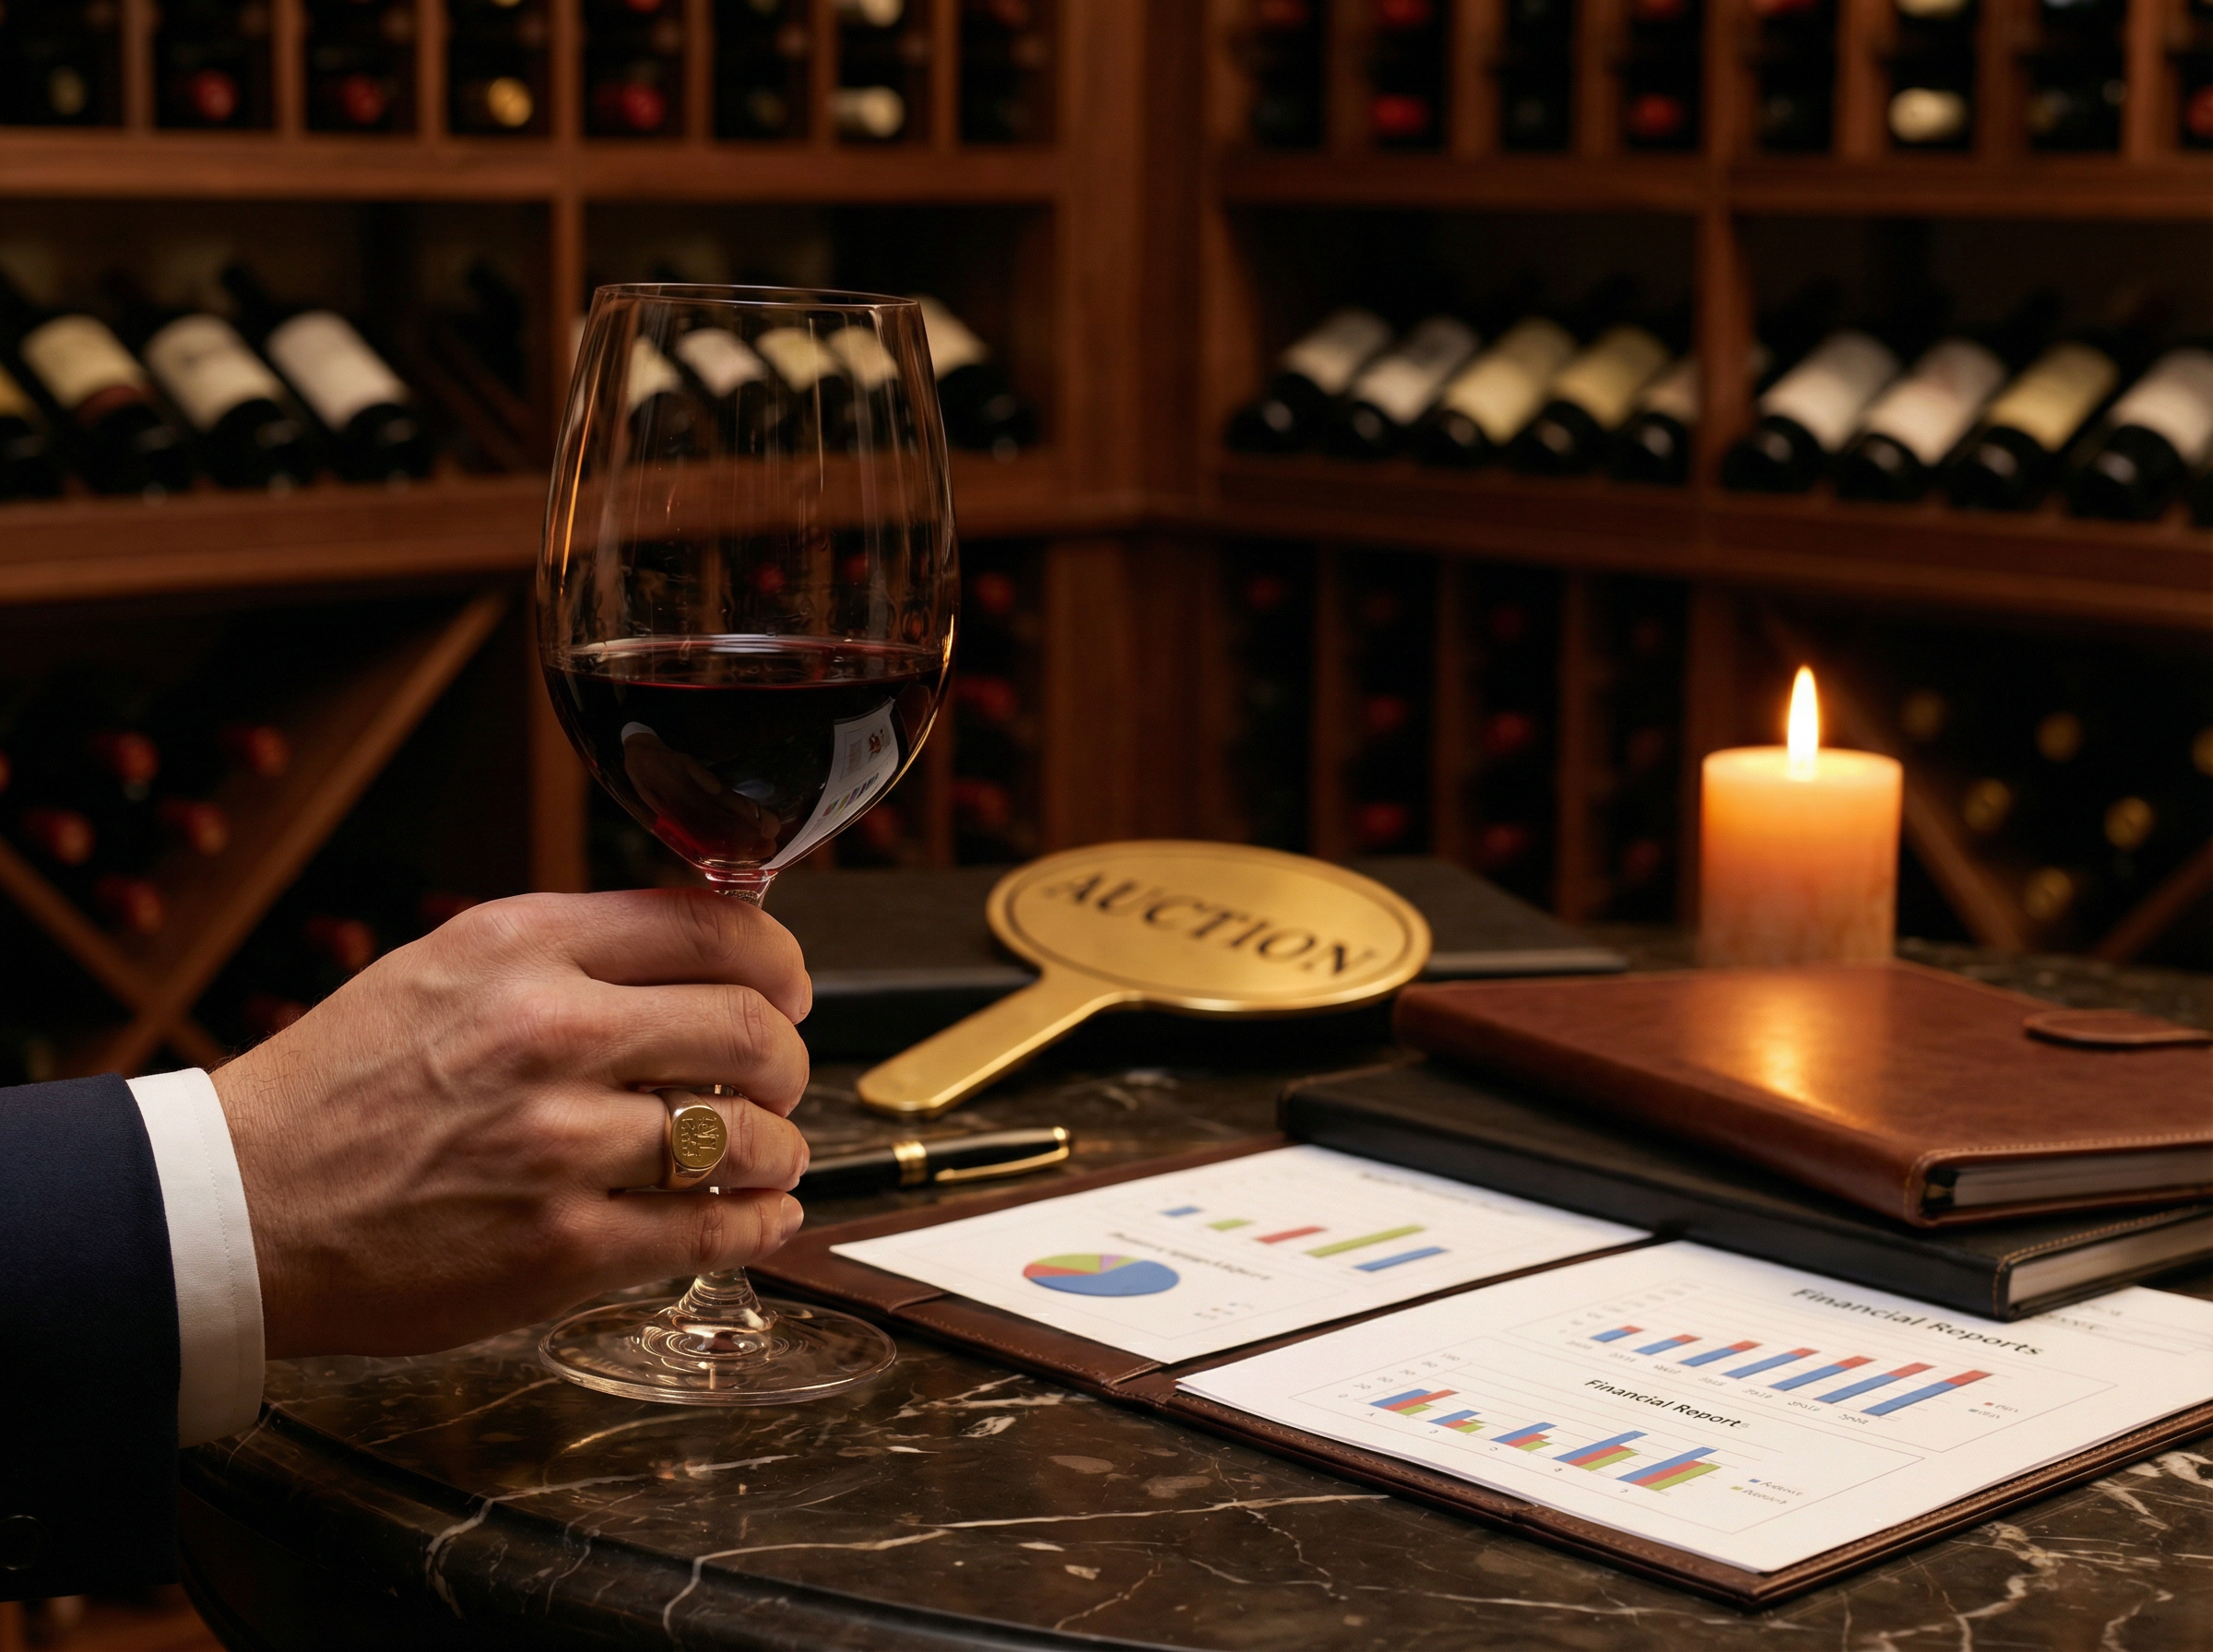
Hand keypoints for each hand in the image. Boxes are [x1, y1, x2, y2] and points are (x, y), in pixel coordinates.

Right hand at [210, 889, 813, 1358]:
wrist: (235, 1209)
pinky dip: (759, 1223)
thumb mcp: (445, 968)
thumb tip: (704, 954)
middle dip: (787, 1058)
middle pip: (750, 1028)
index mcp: (521, 948)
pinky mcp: (561, 1249)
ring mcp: (560, 1147)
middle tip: (779, 1077)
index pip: (713, 928)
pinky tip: (761, 1214)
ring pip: (746, 1136)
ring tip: (767, 1153)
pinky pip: (713, 1232)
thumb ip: (572, 954)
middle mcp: (550, 1035)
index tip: (786, 987)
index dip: (778, 962)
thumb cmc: (338, 1089)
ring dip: (780, 1147)